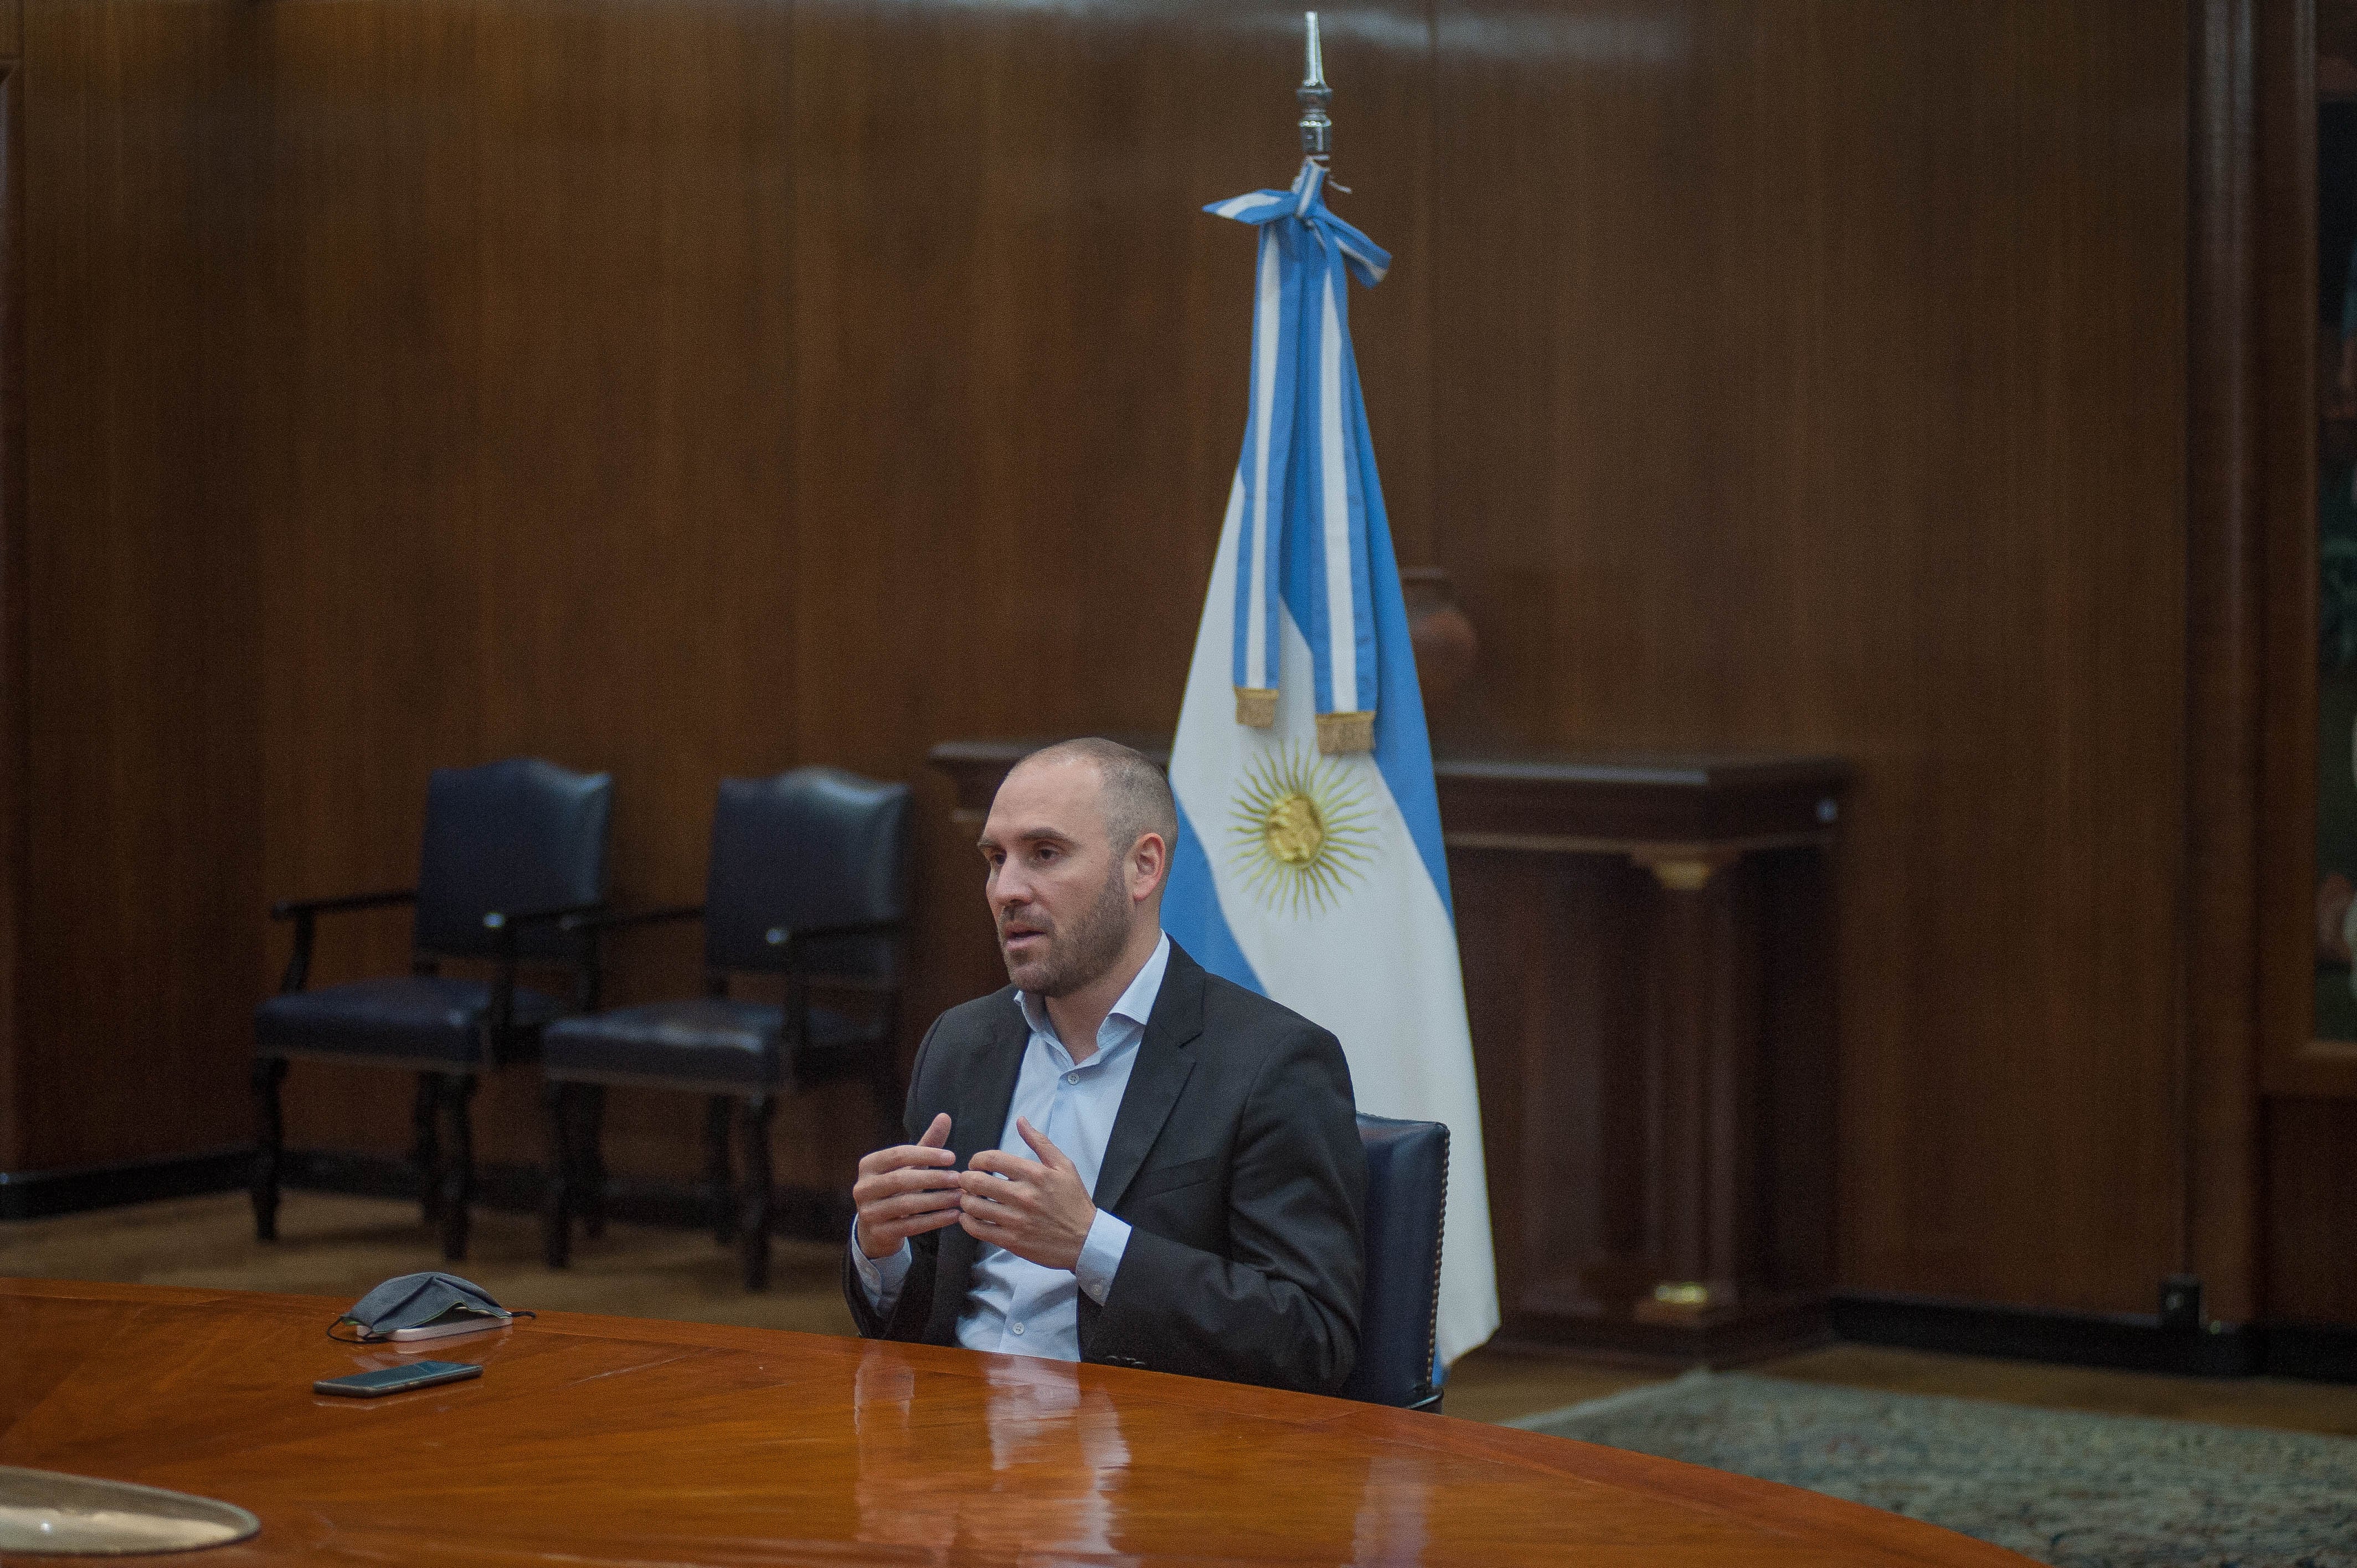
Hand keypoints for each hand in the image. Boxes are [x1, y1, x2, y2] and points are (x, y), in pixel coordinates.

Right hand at [852, 1113, 960, 1258]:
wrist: (875, 1228)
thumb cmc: (897, 1189)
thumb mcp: (909, 1166)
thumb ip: (927, 1143)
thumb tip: (945, 1116)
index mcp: (868, 1165)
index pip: (898, 1154)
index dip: (926, 1154)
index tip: (953, 1157)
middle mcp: (863, 1187)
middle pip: (901, 1180)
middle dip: (933, 1179)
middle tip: (959, 1179)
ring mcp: (868, 1212)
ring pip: (906, 1205)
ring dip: (937, 1201)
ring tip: (960, 1197)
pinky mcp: (878, 1233)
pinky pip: (910, 1226)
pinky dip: (934, 1220)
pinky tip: (954, 1215)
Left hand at [958, 1117, 1095, 1270]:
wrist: (1085, 1240)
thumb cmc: (1074, 1201)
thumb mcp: (1064, 1166)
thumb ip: (1040, 1142)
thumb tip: (1020, 1121)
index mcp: (1035, 1174)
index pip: (992, 1159)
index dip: (977, 1159)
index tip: (976, 1164)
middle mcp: (1023, 1196)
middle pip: (977, 1182)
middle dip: (965, 1178)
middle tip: (967, 1180)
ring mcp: (1016, 1220)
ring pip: (974, 1206)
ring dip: (965, 1200)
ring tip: (969, 1198)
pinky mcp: (1011, 1241)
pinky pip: (978, 1230)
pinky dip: (967, 1222)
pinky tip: (969, 1217)